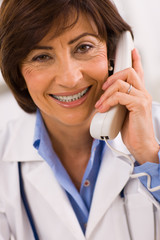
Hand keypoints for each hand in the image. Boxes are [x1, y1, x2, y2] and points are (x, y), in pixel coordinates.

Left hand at [95, 48, 158, 163]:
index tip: (131, 50)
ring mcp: (142, 98)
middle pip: (129, 71)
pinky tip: (103, 109)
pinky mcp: (139, 105)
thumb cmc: (132, 131)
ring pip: (122, 82)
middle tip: (103, 88)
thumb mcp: (123, 113)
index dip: (135, 59)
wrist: (141, 146)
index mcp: (139, 94)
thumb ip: (118, 102)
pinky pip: (120, 95)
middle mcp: (143, 93)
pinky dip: (108, 101)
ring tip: (100, 104)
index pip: (139, 72)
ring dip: (106, 93)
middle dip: (112, 77)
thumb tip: (105, 99)